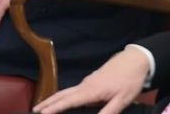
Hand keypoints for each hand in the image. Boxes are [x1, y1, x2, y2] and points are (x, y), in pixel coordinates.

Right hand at [33, 47, 150, 112]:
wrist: (134, 61)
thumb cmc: (129, 80)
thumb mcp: (123, 99)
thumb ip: (109, 111)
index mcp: (91, 91)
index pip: (69, 101)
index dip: (54, 108)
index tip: (42, 112)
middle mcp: (85, 85)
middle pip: (62, 95)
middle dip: (48, 102)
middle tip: (34, 110)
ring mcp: (87, 82)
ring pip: (66, 92)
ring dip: (54, 99)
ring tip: (44, 107)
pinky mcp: (91, 81)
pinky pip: (73, 90)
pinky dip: (63, 96)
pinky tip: (63, 101)